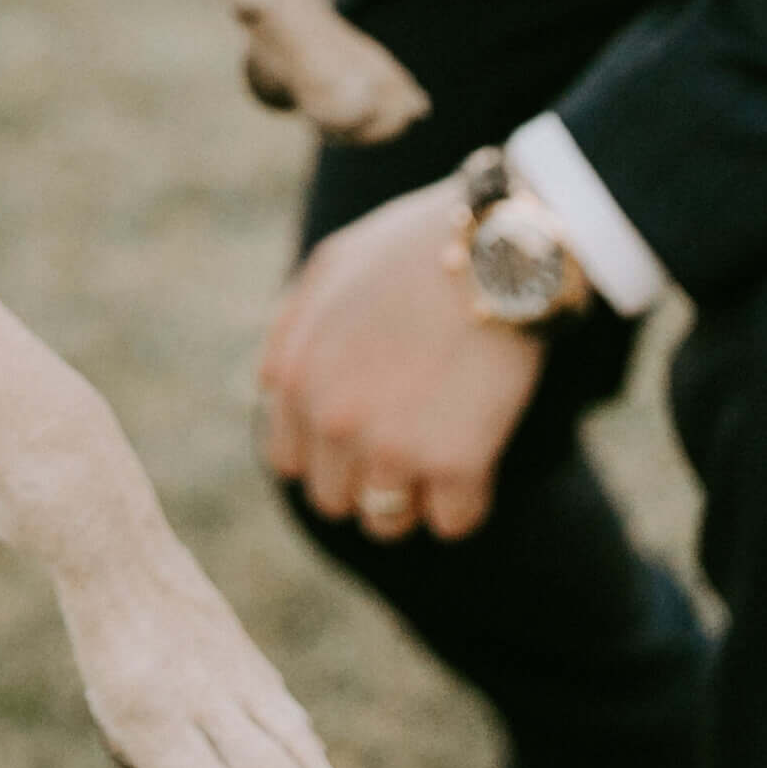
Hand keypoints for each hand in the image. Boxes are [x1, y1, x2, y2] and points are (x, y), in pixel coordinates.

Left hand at [259, 182, 544, 541]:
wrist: (495, 245)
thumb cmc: (414, 249)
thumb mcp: (329, 270)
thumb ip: (291, 332)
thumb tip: (271, 386)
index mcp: (296, 377)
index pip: (290, 461)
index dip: (326, 450)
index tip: (362, 431)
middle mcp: (333, 420)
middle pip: (335, 498)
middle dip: (366, 476)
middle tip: (409, 437)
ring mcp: (392, 447)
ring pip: (387, 521)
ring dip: (414, 497)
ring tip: (441, 444)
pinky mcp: (456, 464)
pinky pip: (453, 520)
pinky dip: (467, 497)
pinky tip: (479, 449)